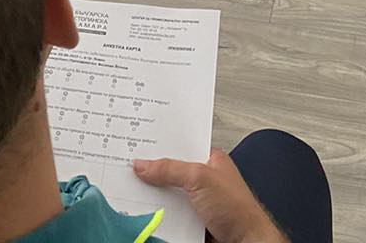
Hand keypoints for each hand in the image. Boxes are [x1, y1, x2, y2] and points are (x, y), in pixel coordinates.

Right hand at [133, 150, 282, 242]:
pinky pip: (170, 216)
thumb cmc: (237, 209)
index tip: (137, 143)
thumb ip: (170, 169)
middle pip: (170, 172)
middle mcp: (203, 179)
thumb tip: (143, 165)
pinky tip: (147, 214)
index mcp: (209, 159)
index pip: (179, 146)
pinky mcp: (193, 222)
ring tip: (132, 192)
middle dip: (153, 173)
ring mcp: (197, 202)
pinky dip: (160, 216)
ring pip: (168, 196)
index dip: (160, 144)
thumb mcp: (199, 178)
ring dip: (155, 197)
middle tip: (128, 169)